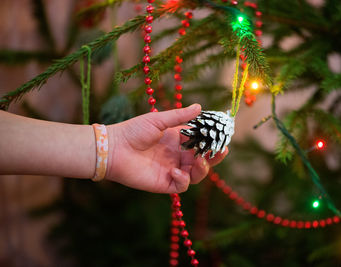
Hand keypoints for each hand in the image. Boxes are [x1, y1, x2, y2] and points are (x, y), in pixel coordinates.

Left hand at [105, 104, 227, 192]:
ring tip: (199, 161)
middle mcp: (177, 156)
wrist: (113, 148)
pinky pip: (181, 185)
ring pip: (196, 175)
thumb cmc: (134, 131)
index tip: (222, 137)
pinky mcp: (164, 183)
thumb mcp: (159, 120)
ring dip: (202, 169)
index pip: (201, 143)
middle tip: (221, 151)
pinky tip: (174, 170)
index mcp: (178, 141)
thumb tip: (200, 107)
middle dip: (214, 157)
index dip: (212, 142)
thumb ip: (180, 116)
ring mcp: (172, 170)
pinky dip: (182, 179)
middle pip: (203, 161)